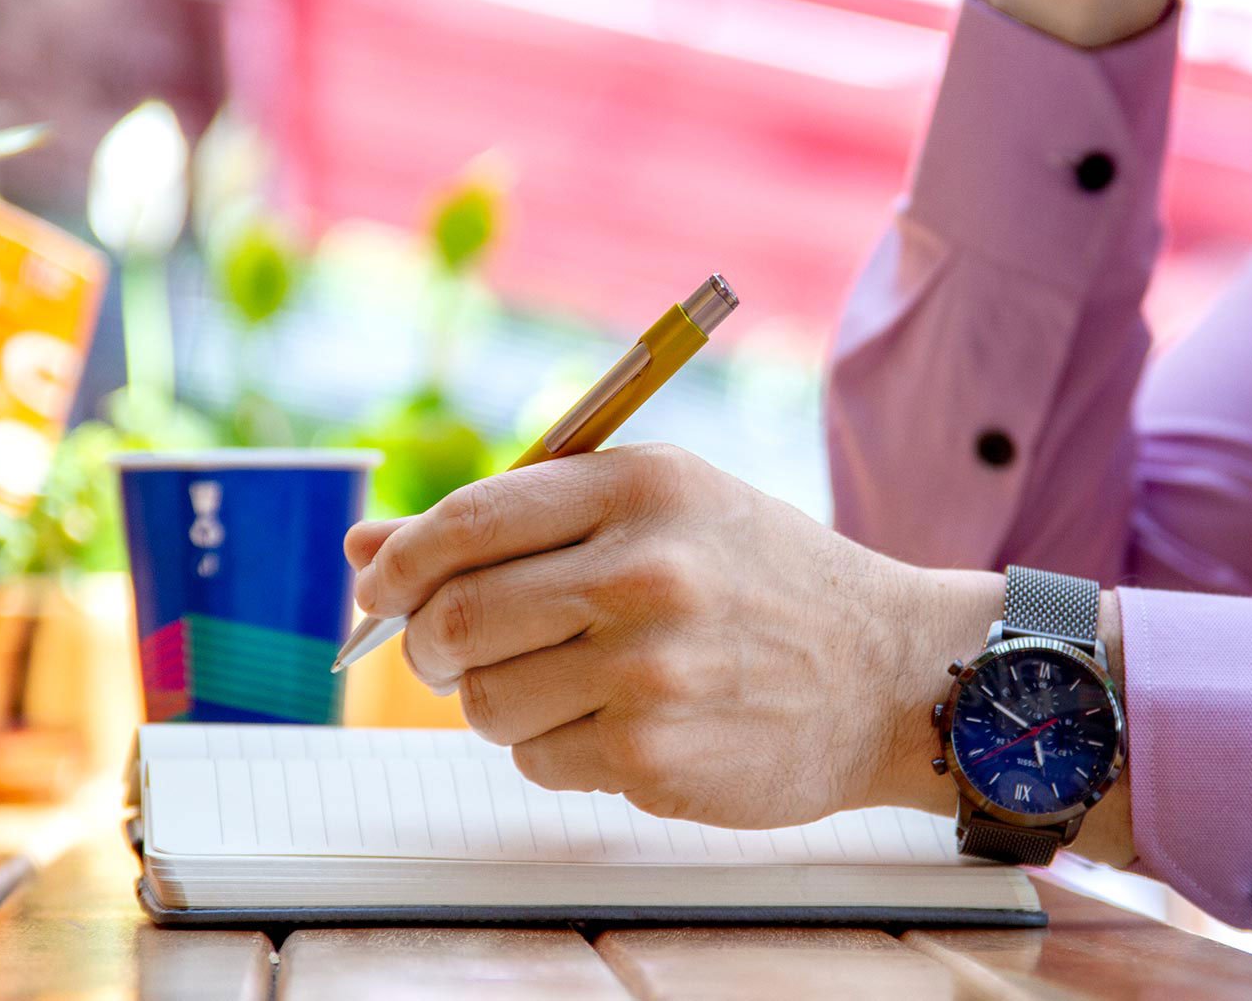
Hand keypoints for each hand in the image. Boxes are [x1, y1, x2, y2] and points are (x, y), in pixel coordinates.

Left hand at [345, 444, 985, 829]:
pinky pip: (539, 761)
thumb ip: (515, 519)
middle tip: (451, 646)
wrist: (889, 670)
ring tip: (562, 682)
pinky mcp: (656, 759)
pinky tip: (620, 724)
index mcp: (642, 489)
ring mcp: (652, 673)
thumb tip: (363, 550)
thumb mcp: (662, 509)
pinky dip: (555, 749)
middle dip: (429, 641)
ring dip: (496, 700)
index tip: (383, 584)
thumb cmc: (761, 578)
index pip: (467, 521)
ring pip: (485, 704)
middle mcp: (645, 574)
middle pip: (453, 620)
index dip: (400, 560)